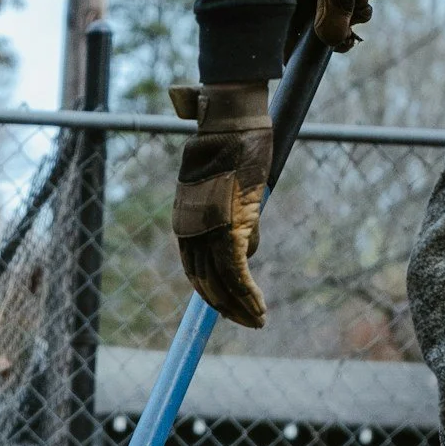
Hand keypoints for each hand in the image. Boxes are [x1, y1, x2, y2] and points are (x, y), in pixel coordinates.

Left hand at [170, 81, 271, 329]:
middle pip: (206, 284)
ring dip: (241, 308)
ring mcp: (207, 233)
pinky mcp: (227, 230)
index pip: (196, 271)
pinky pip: (237, 275)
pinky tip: (260, 309)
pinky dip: (249, 296)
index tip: (229, 306)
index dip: (214, 292)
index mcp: (184, 225)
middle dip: (227, 308)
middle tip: (248, 321)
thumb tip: (248, 252)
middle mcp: (190, 233)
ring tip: (258, 321)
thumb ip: (235, 222)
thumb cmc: (232, 147)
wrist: (231, 124)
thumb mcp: (228, 191)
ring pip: (223, 285)